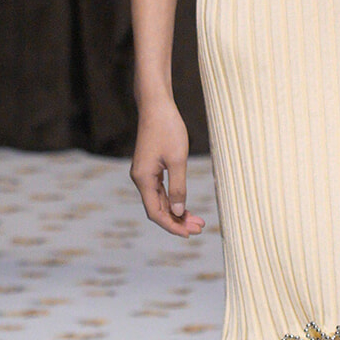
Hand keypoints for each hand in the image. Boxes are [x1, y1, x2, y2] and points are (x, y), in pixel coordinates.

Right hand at [130, 100, 205, 236]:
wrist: (156, 105)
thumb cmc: (168, 129)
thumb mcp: (178, 160)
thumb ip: (178, 187)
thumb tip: (178, 211)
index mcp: (143, 179)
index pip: (155, 212)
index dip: (171, 226)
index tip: (189, 234)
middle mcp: (140, 178)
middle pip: (158, 209)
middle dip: (178, 221)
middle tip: (199, 228)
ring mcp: (144, 173)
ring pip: (160, 200)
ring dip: (177, 212)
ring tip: (198, 221)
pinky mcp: (150, 167)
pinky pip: (161, 190)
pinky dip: (174, 199)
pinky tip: (186, 206)